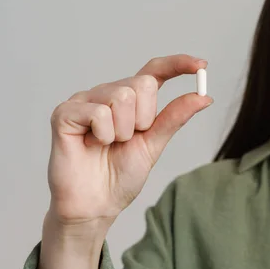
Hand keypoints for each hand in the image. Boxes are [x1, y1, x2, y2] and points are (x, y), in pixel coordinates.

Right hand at [46, 54, 211, 227]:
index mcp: (131, 99)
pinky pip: (98, 112)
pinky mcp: (65, 112)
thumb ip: (175, 118)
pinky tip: (91, 144)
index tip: (202, 66)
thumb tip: (204, 97)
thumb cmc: (120, 175)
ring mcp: (85, 100)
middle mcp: (108, 93)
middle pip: (143, 83)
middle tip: (126, 140)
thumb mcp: (154, 144)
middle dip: (144, 119)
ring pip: (122, 96)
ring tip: (107, 144)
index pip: (155, 70)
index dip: (178, 64)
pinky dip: (102, 134)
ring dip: (122, 131)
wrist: (96, 204)